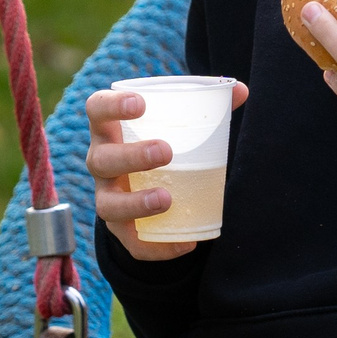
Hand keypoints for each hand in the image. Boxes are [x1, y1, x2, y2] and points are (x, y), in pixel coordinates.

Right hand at [86, 83, 245, 259]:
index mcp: (110, 129)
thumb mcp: (177, 121)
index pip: (96, 109)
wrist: (146, 183)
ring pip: (108, 205)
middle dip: (131, 156)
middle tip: (166, 151)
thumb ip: (206, 105)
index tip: (141, 104)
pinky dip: (156, 248)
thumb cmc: (161, 139)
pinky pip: (131, 243)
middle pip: (101, 159)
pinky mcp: (120, 228)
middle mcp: (100, 162)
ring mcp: (107, 197)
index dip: (112, 105)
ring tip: (167, 198)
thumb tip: (239, 89)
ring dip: (136, 203)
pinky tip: (185, 244)